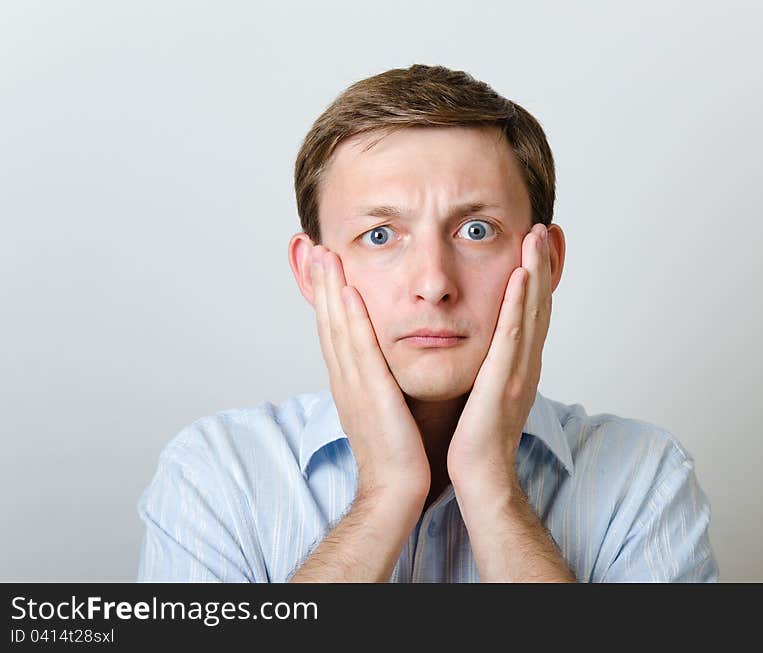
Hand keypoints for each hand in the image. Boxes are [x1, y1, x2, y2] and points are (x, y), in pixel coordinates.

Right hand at [309, 245, 430, 505]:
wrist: (396, 492)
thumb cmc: (400, 455)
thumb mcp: (387, 409)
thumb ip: (384, 383)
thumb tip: (389, 364)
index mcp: (351, 383)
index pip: (335, 331)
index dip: (327, 297)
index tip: (325, 264)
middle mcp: (346, 381)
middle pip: (329, 323)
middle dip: (320, 283)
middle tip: (314, 246)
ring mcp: (354, 387)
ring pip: (337, 329)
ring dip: (329, 290)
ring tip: (325, 254)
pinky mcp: (370, 395)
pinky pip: (359, 350)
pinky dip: (350, 320)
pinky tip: (347, 293)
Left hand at [446, 223, 551, 493]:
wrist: (479, 478)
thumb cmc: (476, 440)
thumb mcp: (485, 394)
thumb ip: (489, 368)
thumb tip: (483, 349)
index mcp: (519, 366)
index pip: (532, 312)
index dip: (540, 277)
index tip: (541, 244)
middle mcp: (526, 364)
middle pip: (539, 305)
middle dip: (545, 264)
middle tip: (548, 228)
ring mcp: (519, 372)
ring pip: (531, 313)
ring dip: (537, 271)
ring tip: (538, 235)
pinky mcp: (504, 383)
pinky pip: (513, 336)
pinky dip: (520, 304)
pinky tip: (522, 275)